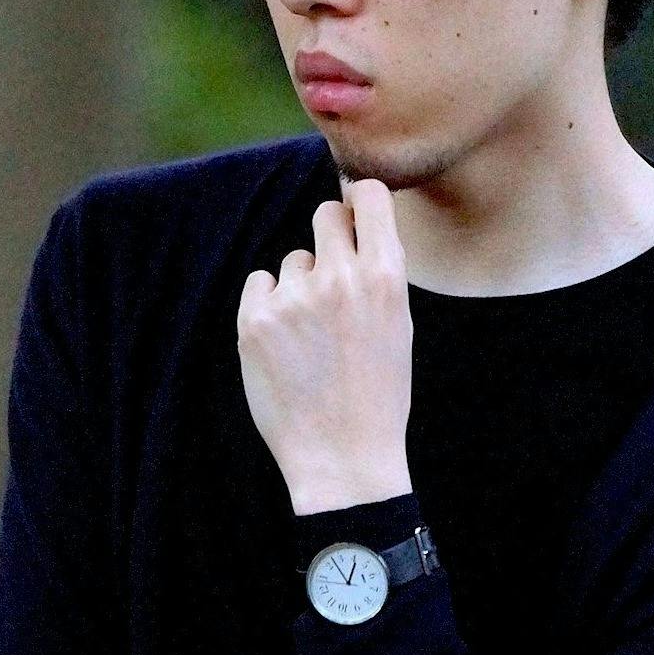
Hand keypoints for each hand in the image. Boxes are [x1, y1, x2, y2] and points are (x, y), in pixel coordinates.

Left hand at [237, 177, 413, 512]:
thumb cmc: (378, 392)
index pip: (369, 197)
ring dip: (299, 286)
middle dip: (329, 235)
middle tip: (330, 274)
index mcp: (385, 277)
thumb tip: (354, 223)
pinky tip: (286, 344)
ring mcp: (294, 298)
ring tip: (312, 337)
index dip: (360, 201)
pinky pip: (260, 284)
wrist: (344, 457)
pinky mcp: (255, 320)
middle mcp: (340, 278)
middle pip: (325, 214)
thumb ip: (377, 271)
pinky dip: (269, 306)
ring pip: (293, 262)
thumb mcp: (398, 323)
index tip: (356, 212)